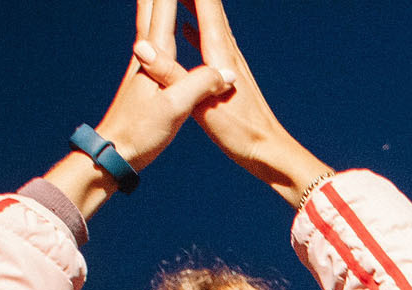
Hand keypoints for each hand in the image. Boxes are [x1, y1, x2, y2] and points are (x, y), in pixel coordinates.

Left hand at [95, 1, 235, 174]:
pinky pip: (158, 45)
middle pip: (153, 11)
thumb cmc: (141, 133)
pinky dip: (163, 28)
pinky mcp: (147, 82)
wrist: (114, 155)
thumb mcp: (174, 110)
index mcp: (157, 58)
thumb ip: (199, 85)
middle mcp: (148, 57)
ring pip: (152, 24)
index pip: (165, 12)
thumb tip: (226, 71)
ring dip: (159, 3)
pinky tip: (169, 34)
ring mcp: (145, 69)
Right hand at [186, 0, 333, 206]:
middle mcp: (227, 51)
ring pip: (208, 19)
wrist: (269, 152)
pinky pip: (208, 40)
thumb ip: (171, 74)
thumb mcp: (200, 105)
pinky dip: (195, 26)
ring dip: (192, 1)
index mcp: (219, 52)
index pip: (205, 4)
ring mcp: (229, 62)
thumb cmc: (239, 132)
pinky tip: (187, 28)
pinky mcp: (228, 74)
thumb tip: (142, 47)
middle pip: (208, 5)